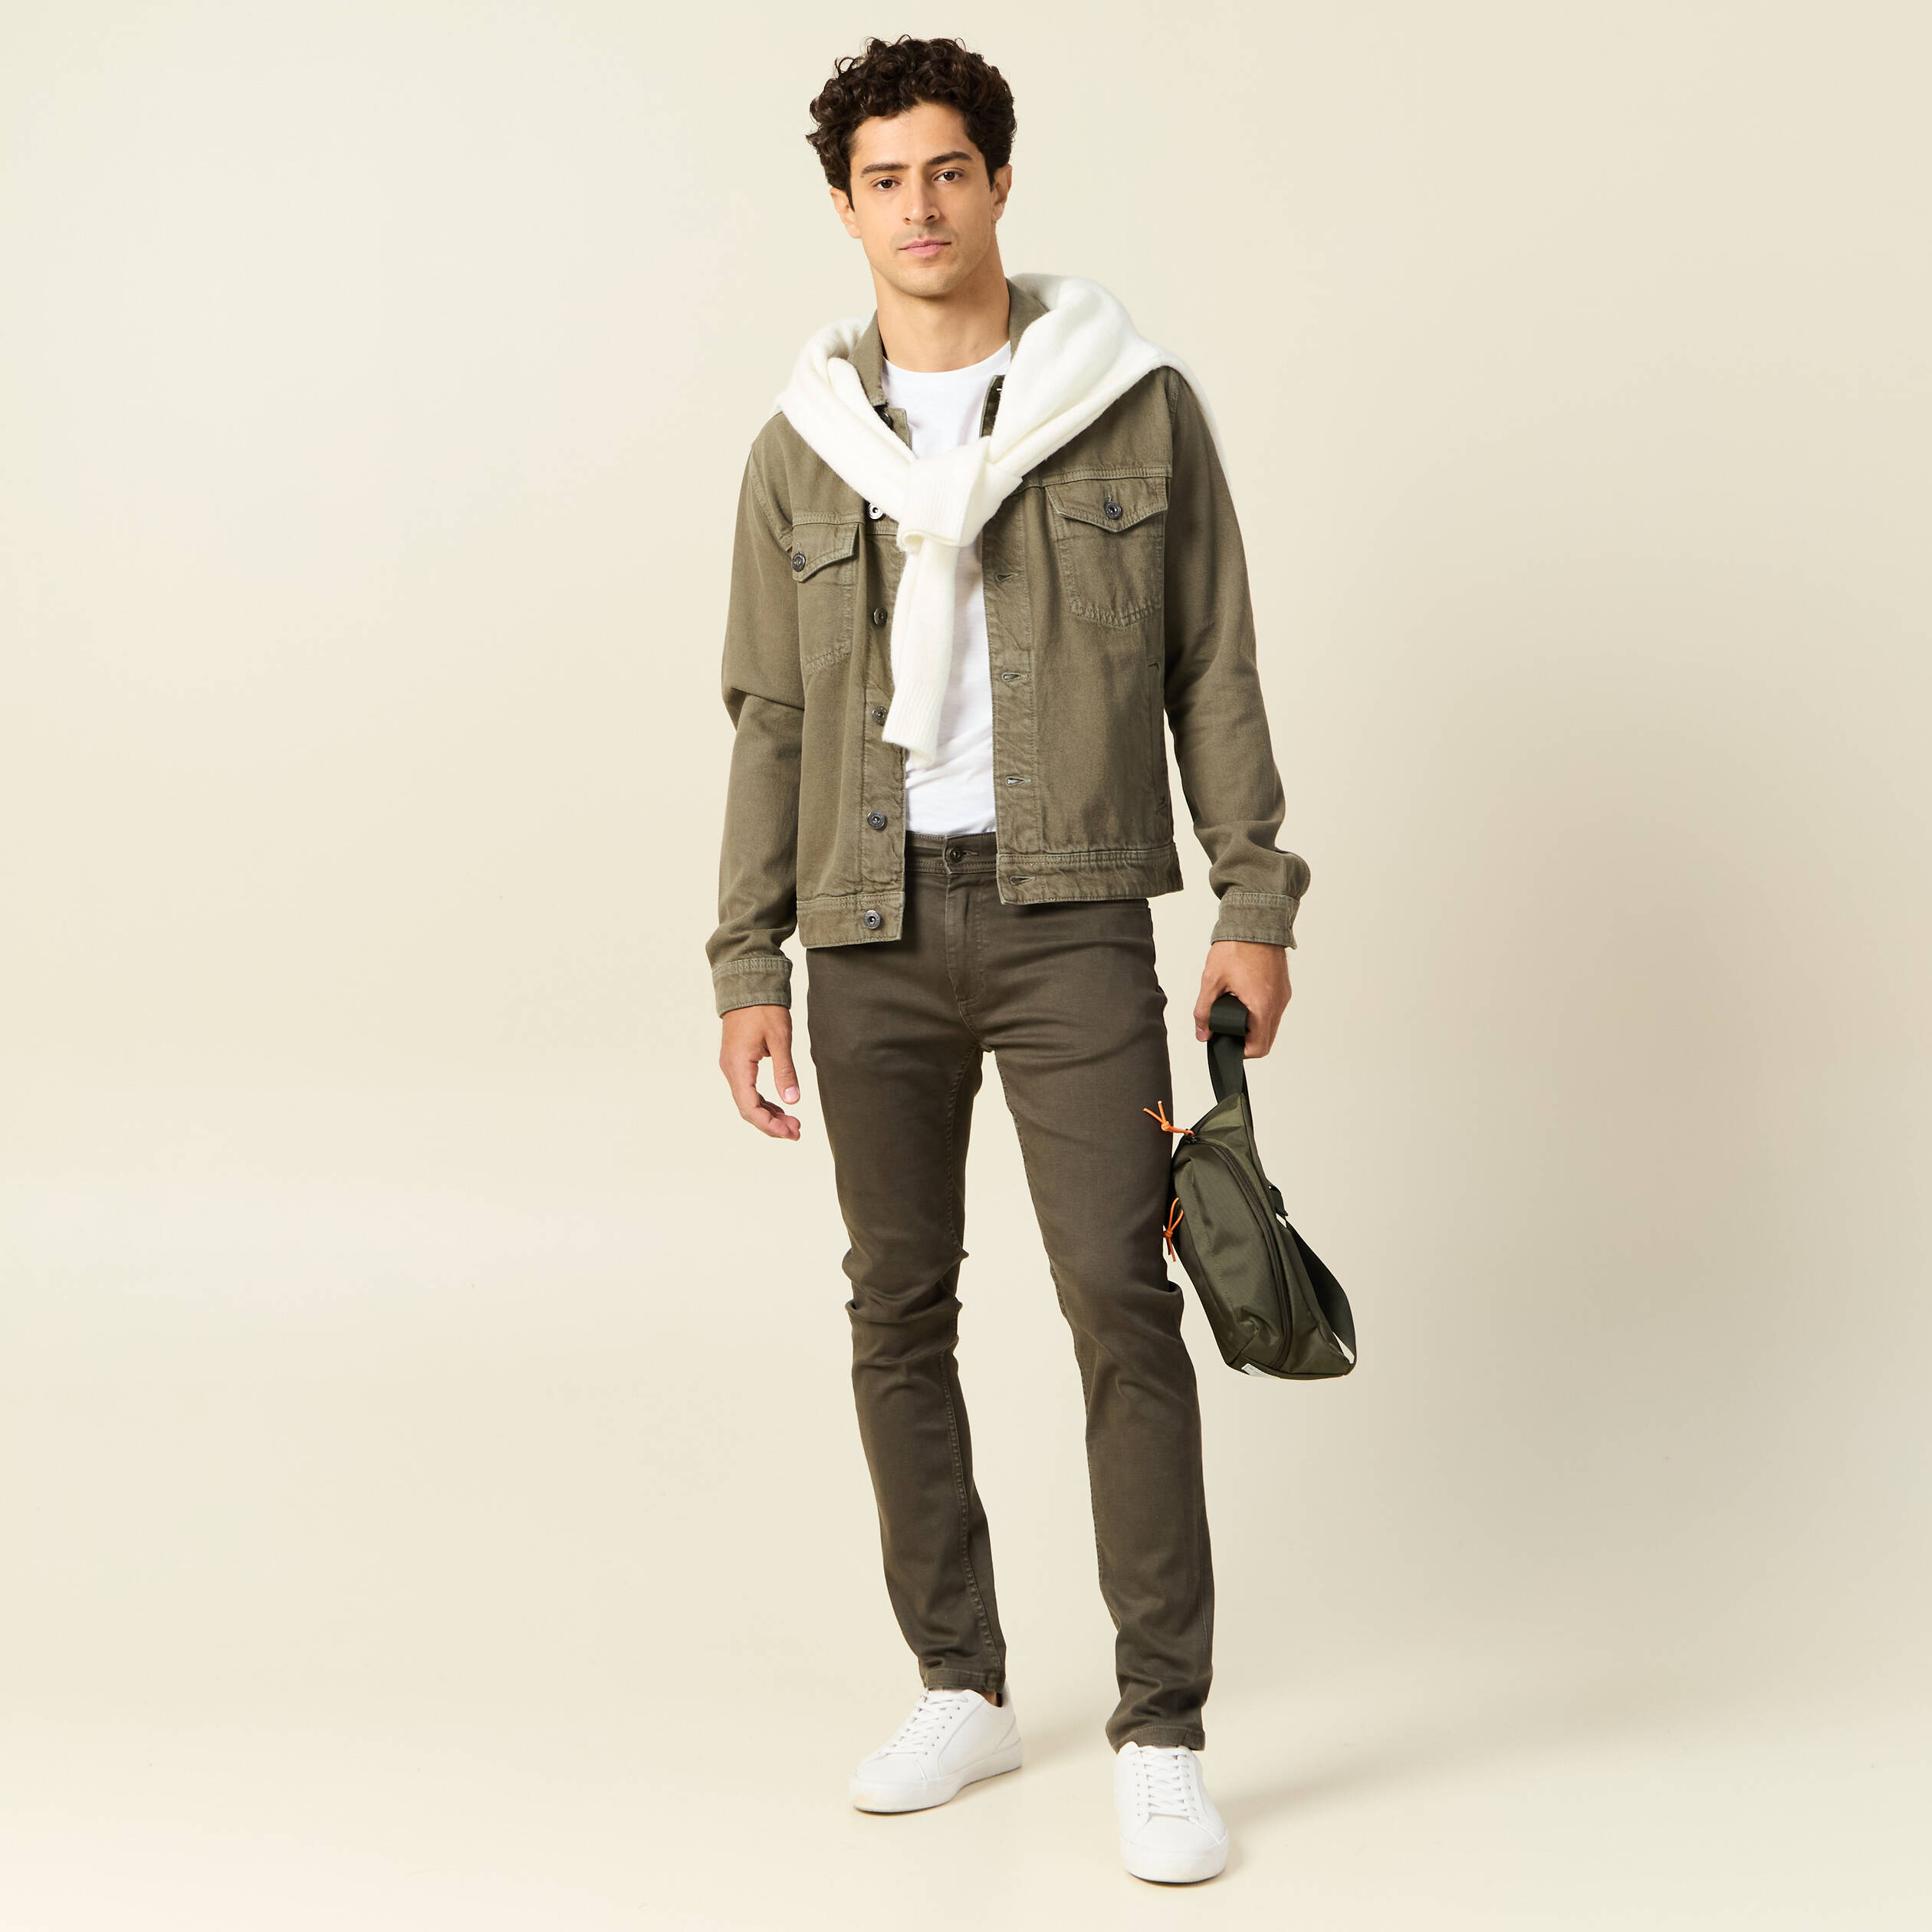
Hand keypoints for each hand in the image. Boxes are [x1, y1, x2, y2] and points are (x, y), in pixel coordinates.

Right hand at [719, 1005, 802, 1138]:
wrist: (747, 984)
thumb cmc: (763, 1008)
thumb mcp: (780, 1038)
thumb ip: (785, 1071)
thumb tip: (793, 1101)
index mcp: (739, 1065)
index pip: (750, 1107)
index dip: (769, 1125)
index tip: (790, 1132)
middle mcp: (730, 1069)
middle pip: (747, 1109)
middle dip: (771, 1124)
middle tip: (797, 1131)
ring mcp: (732, 1066)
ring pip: (747, 1101)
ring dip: (768, 1114)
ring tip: (793, 1122)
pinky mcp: (737, 1062)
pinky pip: (747, 1090)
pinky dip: (763, 1101)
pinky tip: (780, 1106)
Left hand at [1193, 941, 1290, 1054]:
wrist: (1256, 920)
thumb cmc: (1237, 947)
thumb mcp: (1211, 980)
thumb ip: (1204, 1011)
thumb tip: (1202, 1033)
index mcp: (1262, 1005)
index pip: (1259, 1047)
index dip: (1241, 1051)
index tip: (1228, 1044)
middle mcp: (1278, 1003)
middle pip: (1267, 1039)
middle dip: (1247, 1040)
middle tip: (1229, 1029)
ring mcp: (1283, 995)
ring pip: (1271, 1024)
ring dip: (1254, 1026)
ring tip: (1235, 1012)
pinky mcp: (1283, 987)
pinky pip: (1274, 1009)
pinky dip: (1261, 1012)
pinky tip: (1244, 1000)